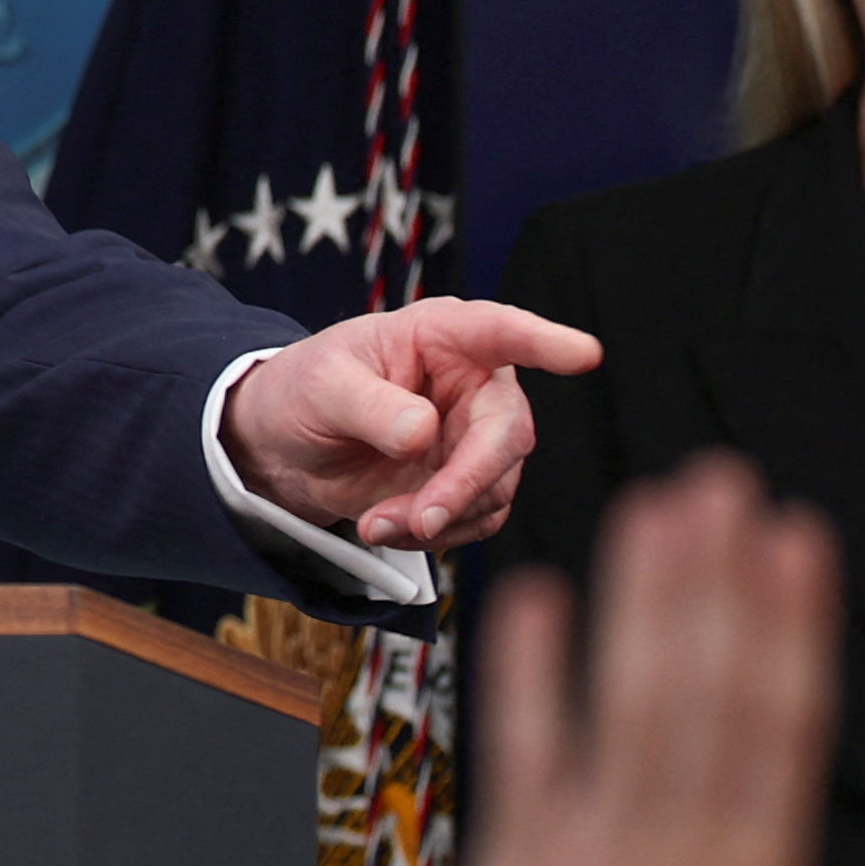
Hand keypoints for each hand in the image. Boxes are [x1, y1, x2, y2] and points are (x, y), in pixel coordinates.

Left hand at [218, 298, 600, 547]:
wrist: (281, 446)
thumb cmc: (303, 391)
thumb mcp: (321, 387)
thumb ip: (370, 406)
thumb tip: (422, 431)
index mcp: (442, 335)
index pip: (500, 331)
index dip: (545, 342)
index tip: (584, 354)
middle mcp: (472, 384)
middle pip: (508, 433)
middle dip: (468, 481)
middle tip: (421, 518)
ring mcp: (472, 437)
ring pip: (495, 486)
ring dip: (440, 516)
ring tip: (374, 523)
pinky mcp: (464, 483)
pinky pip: (476, 517)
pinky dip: (434, 534)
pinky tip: (385, 527)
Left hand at [397, 457, 864, 865]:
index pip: (786, 731)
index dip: (793, 628)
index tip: (801, 540)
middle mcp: (681, 860)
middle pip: (707, 694)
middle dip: (717, 581)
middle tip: (723, 477)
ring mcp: (591, 861)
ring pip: (625, 705)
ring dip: (640, 599)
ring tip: (653, 504)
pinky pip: (518, 753)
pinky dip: (526, 671)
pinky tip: (535, 592)